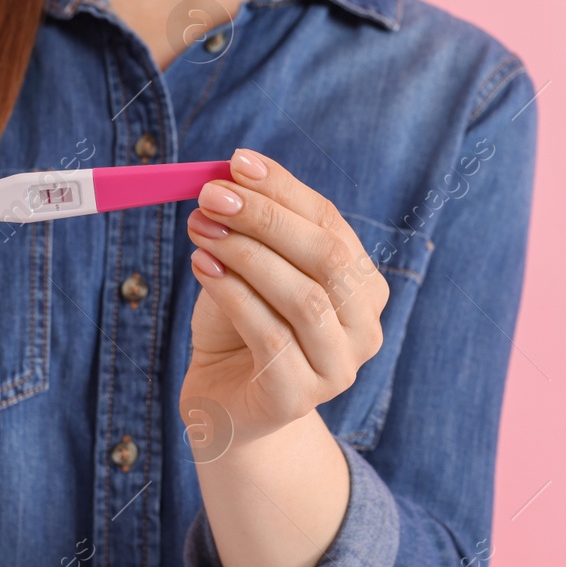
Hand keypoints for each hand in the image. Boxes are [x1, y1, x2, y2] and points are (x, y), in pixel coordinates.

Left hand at [181, 148, 387, 447]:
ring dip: (246, 254)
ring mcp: (338, 368)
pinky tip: (202, 268)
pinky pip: (270, 336)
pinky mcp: (299, 399)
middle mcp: (365, 328)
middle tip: (212, 194)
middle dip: (268, 219)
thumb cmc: (242, 327)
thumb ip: (256, 228)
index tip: (237, 162)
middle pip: (327, 257)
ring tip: (200, 229)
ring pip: (303, 297)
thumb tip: (233, 172)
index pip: (331, 224)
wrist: (226, 404)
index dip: (285, 189)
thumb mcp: (252, 269)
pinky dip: (233, 295)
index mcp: (364, 287)